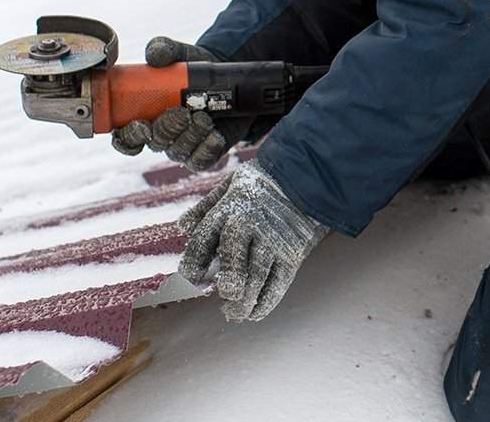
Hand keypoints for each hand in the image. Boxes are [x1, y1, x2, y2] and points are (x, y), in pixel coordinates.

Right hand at [110, 37, 231, 170]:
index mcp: (143, 116)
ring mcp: (181, 146)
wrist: (226, 78)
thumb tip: (154, 55)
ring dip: (189, 136)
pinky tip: (214, 134)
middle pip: (154, 143)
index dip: (128, 137)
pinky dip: (206, 149)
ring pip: (177, 152)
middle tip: (181, 112)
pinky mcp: (204, 153)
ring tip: (203, 117)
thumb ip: (163, 49)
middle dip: (166, 130)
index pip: (125, 137)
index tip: (141, 125)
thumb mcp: (179, 54)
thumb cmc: (191, 70)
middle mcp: (160, 135)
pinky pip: (200, 160)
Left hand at [177, 159, 328, 321]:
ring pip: (257, 277)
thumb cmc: (263, 181)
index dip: (194, 261)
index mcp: (228, 208)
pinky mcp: (292, 252)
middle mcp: (248, 225)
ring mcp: (272, 240)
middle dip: (229, 283)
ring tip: (235, 314)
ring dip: (245, 301)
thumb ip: (205, 207)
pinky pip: (279, 282)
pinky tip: (255, 312)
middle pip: (234, 260)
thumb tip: (181, 228)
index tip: (193, 276)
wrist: (308, 175)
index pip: (204, 239)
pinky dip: (267, 301)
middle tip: (225, 296)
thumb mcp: (231, 184)